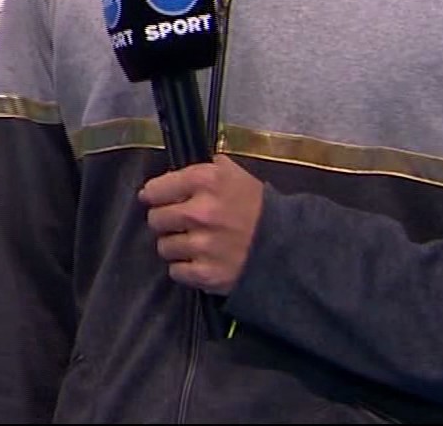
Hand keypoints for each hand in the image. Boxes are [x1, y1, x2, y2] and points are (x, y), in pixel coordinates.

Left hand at [138, 156, 265, 295]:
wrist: (288, 245)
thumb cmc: (258, 207)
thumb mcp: (234, 174)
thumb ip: (203, 169)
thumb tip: (171, 176)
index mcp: (205, 181)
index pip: (155, 189)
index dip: (155, 195)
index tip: (158, 199)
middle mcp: (200, 212)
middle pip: (155, 219)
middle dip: (164, 220)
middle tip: (178, 223)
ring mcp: (202, 245)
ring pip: (164, 247)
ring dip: (175, 246)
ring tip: (193, 243)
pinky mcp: (206, 274)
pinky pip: (175, 271)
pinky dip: (184, 268)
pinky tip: (199, 260)